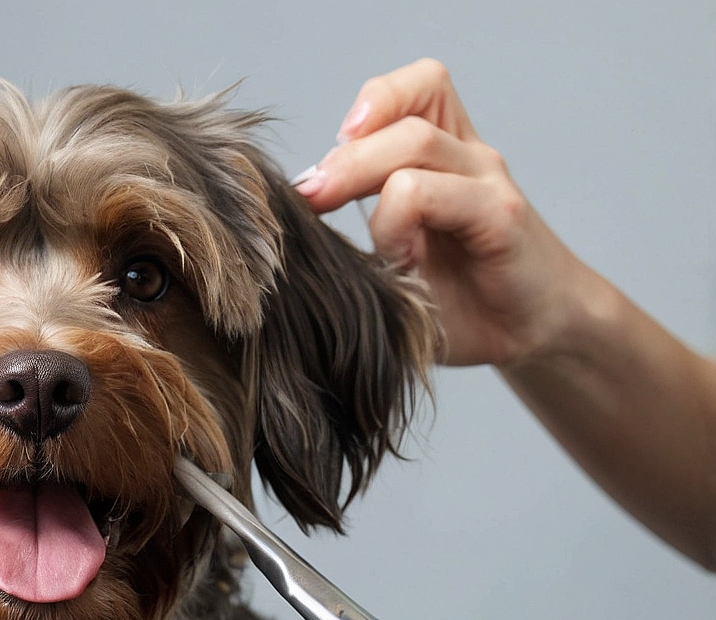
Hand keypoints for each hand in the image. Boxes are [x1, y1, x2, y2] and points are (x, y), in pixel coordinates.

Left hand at [294, 58, 599, 369]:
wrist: (530, 331)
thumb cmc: (457, 298)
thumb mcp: (393, 259)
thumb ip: (355, 236)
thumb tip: (289, 227)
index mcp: (445, 155)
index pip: (414, 89)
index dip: (367, 109)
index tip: (326, 166)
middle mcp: (468, 157)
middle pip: (401, 116)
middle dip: (342, 156)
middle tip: (305, 198)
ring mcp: (487, 183)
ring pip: (415, 143)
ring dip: (361, 174)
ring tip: (334, 214)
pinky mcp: (502, 217)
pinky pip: (438, 193)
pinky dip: (400, 219)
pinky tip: (394, 256)